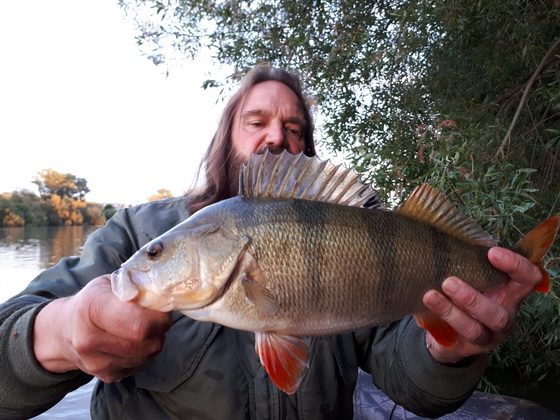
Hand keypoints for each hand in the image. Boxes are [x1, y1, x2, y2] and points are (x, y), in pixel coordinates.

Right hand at [33, 275, 171, 381]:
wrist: (63, 330)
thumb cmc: (93, 301)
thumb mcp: (110, 283)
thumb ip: (136, 284)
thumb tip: (163, 291)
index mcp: (92, 308)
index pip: (140, 324)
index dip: (160, 318)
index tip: (162, 310)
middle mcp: (90, 339)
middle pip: (148, 343)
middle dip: (160, 329)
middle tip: (156, 318)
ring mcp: (96, 363)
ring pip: (148, 356)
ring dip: (154, 341)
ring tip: (142, 327)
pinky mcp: (106, 376)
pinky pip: (141, 365)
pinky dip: (144, 353)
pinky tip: (133, 341)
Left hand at [420, 247, 541, 364]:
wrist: (450, 332)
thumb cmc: (463, 294)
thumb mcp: (471, 276)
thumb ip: (468, 260)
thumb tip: (444, 224)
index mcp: (509, 293)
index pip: (527, 279)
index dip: (515, 265)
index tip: (492, 252)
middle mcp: (503, 316)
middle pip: (498, 313)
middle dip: (472, 298)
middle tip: (449, 281)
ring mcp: (487, 336)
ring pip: (475, 329)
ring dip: (451, 312)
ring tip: (430, 295)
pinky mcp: (466, 348)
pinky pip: (454, 338)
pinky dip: (438, 322)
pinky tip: (423, 308)